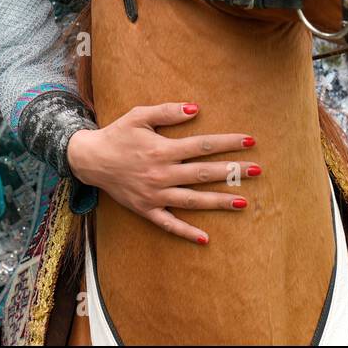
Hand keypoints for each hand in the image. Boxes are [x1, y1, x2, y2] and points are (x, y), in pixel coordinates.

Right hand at [66, 102, 259, 244]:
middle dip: (232, 171)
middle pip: (204, 173)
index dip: (227, 142)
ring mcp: (155, 195)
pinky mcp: (146, 210)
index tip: (250, 140)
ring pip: (193, 200)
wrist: (90, 159)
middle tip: (257, 170)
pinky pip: (169, 224)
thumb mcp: (139, 116)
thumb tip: (196, 108)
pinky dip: (186, 232)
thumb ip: (167, 112)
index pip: (202, 145)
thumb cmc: (118, 134)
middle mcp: (161, 174)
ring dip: (219, 201)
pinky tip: (206, 239)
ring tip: (244, 202)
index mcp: (162, 149)